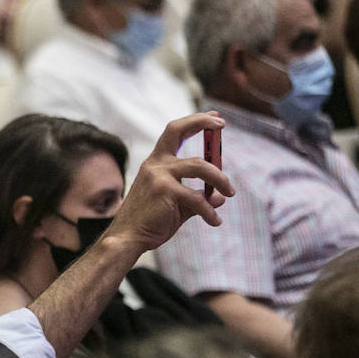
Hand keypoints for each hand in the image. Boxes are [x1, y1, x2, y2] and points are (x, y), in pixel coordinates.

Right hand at [105, 112, 233, 254]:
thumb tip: (220, 198)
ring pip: (200, 166)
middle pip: (177, 130)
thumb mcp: (177, 206)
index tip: (215, 118)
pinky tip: (214, 221)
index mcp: (155, 163)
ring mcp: (158, 176)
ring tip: (230, 193)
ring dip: (220, 179)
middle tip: (222, 125)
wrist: (128, 239)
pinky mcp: (165, 191)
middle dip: (201, 122)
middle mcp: (155, 164)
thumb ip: (198, 198)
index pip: (173, 132)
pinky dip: (209, 212)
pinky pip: (198, 198)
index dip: (195, 121)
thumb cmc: (150, 222)